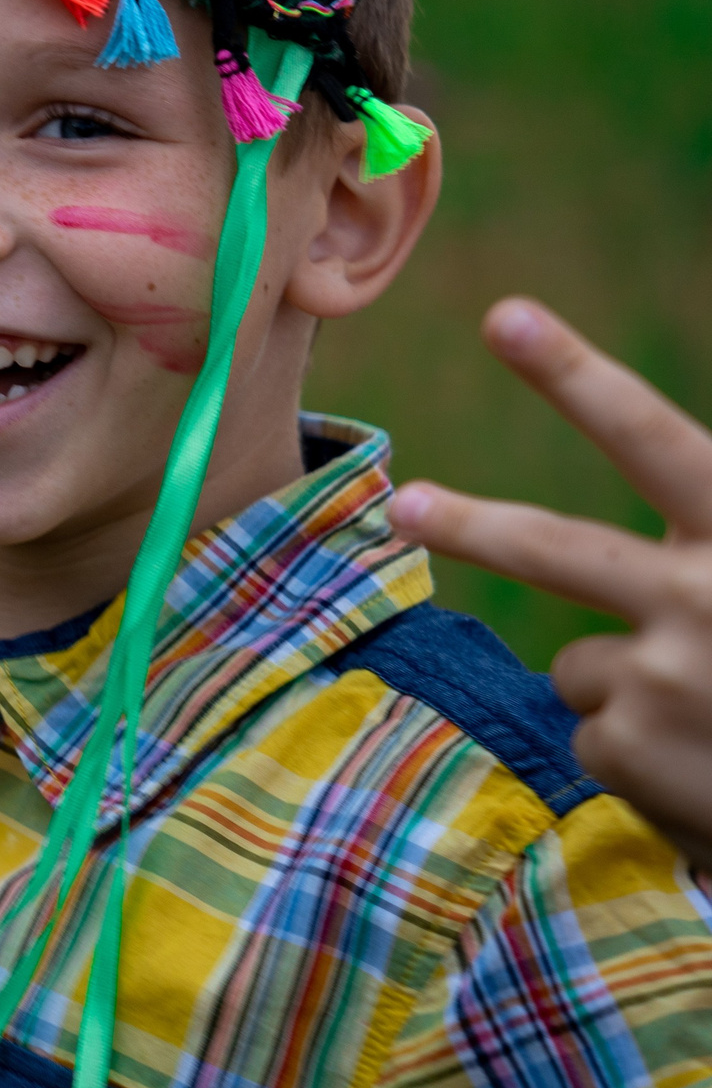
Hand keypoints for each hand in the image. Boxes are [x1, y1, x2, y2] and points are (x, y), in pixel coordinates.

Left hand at [388, 296, 711, 867]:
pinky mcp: (629, 749)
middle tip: (406, 506)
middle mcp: (703, 596)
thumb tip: (650, 529)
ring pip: (580, 661)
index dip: (575, 376)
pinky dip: (638, 755)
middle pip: (554, 548)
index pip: (653, 439)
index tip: (505, 316)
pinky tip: (702, 770)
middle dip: (472, 523)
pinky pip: (592, 734)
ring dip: (629, 686)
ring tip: (711, 717)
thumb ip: (702, 523)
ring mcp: (660, 676)